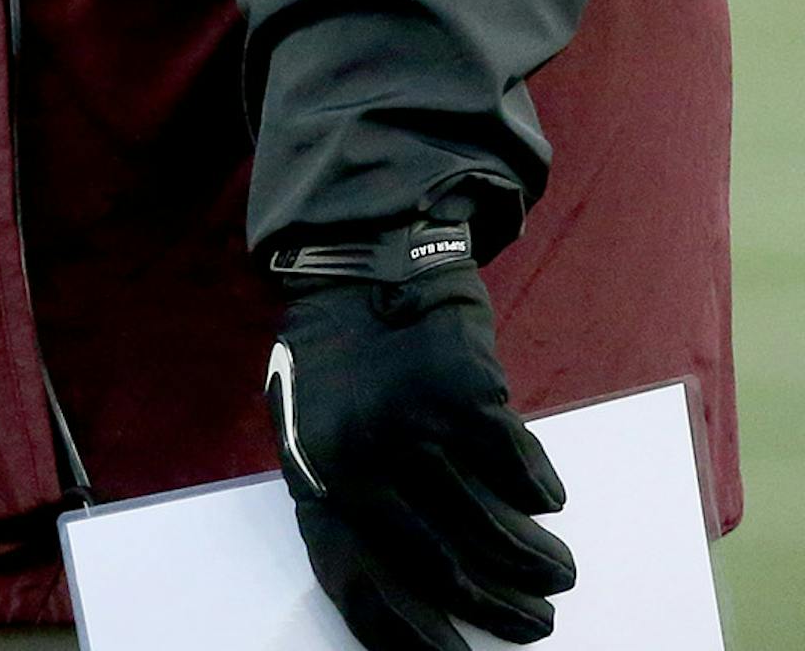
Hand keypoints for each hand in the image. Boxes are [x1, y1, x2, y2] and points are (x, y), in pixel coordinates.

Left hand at [265, 238, 573, 650]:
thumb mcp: (315, 432)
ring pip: (489, 527)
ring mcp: (410, 426)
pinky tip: (547, 498)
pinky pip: (516, 467)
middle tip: (537, 623)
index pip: (361, 588)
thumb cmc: (340, 358)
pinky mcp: (459, 391)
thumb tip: (430, 595)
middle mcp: (356, 463)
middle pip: (441, 569)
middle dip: (499, 608)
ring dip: (534, 563)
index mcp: (314, 481)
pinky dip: (540, 492)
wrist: (358, 259)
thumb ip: (354, 503)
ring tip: (557, 573)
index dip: (412, 639)